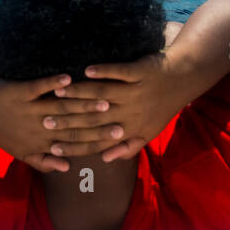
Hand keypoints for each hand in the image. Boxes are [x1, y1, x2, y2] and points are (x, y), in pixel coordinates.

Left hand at [0, 73, 125, 172]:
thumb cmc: (2, 133)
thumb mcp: (22, 154)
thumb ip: (45, 162)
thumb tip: (67, 168)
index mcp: (41, 143)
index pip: (75, 142)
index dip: (97, 140)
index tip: (118, 135)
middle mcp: (37, 128)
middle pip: (72, 125)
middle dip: (97, 121)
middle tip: (120, 116)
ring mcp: (27, 110)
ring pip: (59, 108)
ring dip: (81, 102)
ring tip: (103, 97)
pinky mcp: (18, 93)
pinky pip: (37, 87)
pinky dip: (53, 82)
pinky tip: (69, 76)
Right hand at [53, 52, 189, 162]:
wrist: (184, 79)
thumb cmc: (163, 107)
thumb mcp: (148, 132)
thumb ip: (127, 148)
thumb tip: (105, 159)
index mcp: (130, 130)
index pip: (98, 142)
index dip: (75, 146)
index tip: (53, 148)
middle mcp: (132, 113)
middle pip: (95, 119)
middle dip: (69, 120)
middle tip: (44, 120)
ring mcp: (136, 92)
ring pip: (104, 94)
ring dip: (80, 93)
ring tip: (58, 92)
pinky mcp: (141, 72)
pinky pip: (120, 72)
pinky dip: (104, 71)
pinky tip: (86, 70)